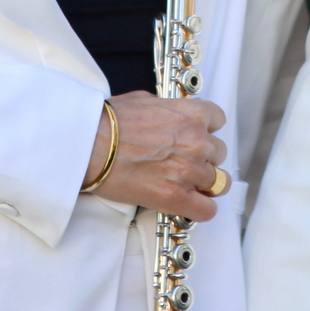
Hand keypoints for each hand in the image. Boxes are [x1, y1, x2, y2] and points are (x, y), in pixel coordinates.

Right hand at [80, 91, 227, 221]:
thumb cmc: (110, 121)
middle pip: (218, 154)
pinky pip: (207, 210)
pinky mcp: (176, 197)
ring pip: (218, 182)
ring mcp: (189, 170)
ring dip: (203, 183)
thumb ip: (168, 109)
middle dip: (204, 157)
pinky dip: (200, 209)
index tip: (197, 137)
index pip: (218, 121)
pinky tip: (188, 205)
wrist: (90, 144)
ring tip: (186, 184)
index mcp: (192, 114)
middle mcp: (197, 141)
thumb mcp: (145, 100)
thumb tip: (170, 116)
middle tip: (184, 162)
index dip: (206, 130)